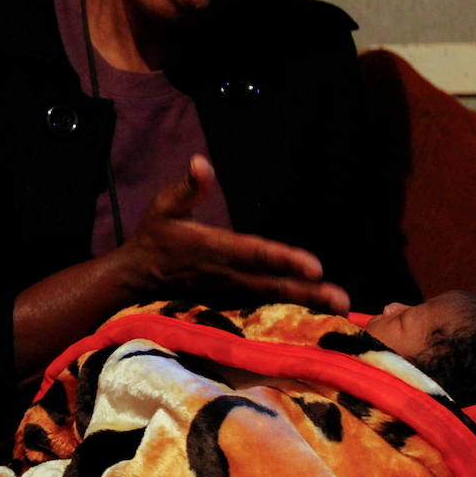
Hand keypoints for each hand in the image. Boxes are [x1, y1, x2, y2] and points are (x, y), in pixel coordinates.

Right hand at [114, 155, 348, 312]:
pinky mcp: (226, 305)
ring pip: (270, 300)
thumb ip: (187, 187)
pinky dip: (288, 313)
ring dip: (305, 304)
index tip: (315, 267)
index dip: (285, 260)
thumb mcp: (164, 206)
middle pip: (271, 284)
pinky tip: (313, 314)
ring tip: (339, 309)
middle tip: (341, 299)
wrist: (134, 278)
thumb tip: (200, 161)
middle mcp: (224, 275)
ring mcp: (226, 294)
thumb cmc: (153, 237)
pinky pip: (261, 309)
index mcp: (212, 248)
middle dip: (307, 292)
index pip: (255, 254)